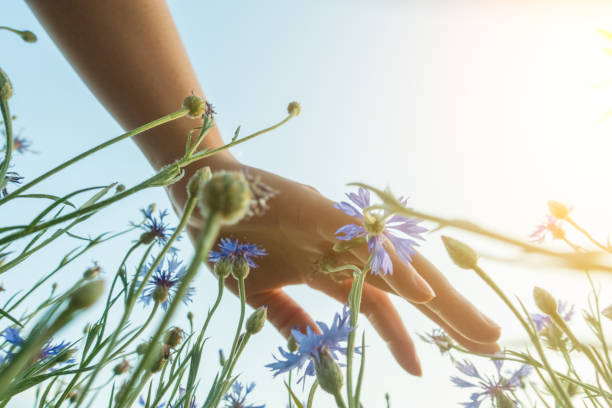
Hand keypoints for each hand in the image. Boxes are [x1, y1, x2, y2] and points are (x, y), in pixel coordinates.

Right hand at [169, 155, 500, 375]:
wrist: (198, 193)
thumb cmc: (229, 239)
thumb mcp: (261, 293)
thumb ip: (292, 319)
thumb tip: (320, 351)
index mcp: (327, 269)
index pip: (376, 304)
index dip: (402, 335)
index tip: (422, 368)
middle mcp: (340, 249)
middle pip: (403, 285)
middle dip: (447, 314)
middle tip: (491, 343)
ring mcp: (332, 229)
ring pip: (396, 264)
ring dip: (439, 295)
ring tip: (479, 330)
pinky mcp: (318, 210)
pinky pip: (362, 240)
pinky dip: (392, 264)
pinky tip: (424, 292)